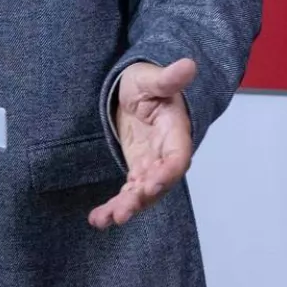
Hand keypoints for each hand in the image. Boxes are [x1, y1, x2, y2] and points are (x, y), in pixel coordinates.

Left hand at [89, 57, 197, 229]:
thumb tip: (188, 65)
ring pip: (143, 193)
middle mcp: (166, 154)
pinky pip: (128, 193)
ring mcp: (151, 164)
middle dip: (141, 199)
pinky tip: (98, 220)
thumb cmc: (146, 81)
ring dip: (126, 209)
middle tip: (122, 213)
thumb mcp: (152, 77)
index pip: (177, 157)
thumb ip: (168, 78)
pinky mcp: (137, 170)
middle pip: (159, 183)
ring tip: (105, 220)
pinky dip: (114, 207)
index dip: (167, 173)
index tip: (150, 185)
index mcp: (175, 132)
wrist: (137, 90)